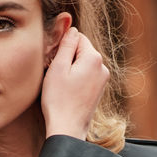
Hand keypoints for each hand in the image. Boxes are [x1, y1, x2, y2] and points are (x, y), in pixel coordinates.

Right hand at [41, 26, 109, 140]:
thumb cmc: (59, 101)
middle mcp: (102, 67)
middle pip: (81, 50)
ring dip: (71, 69)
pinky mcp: (99, 90)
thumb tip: (71, 27)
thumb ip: (66, 44)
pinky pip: (85, 76)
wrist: (67, 129)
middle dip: (67, 57)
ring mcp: (102, 80)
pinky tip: (68, 92)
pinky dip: (75, 79)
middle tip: (56, 74)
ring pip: (82, 63)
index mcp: (93, 58)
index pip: (77, 37)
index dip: (62, 46)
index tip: (54, 61)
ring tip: (61, 85)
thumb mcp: (58, 67)